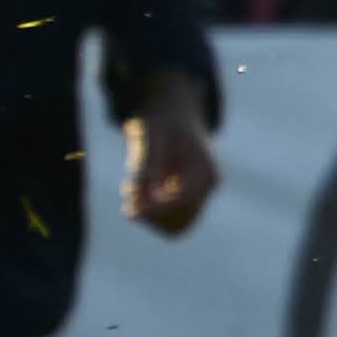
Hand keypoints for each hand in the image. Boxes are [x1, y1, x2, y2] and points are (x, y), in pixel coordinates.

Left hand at [122, 73, 218, 235]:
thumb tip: (138, 203)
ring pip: (174, 227)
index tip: (128, 205)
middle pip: (181, 223)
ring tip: (131, 188)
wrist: (171, 109)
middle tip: (129, 192)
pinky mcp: (187, 198)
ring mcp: (200, 195)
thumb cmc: (159, 120)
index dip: (155, 209)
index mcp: (206, 170)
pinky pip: (168, 219)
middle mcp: (208, 187)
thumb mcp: (149, 136)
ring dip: (149, 215)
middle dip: (152, 215)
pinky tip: (136, 188)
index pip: (184, 204)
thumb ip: (145, 167)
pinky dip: (149, 211)